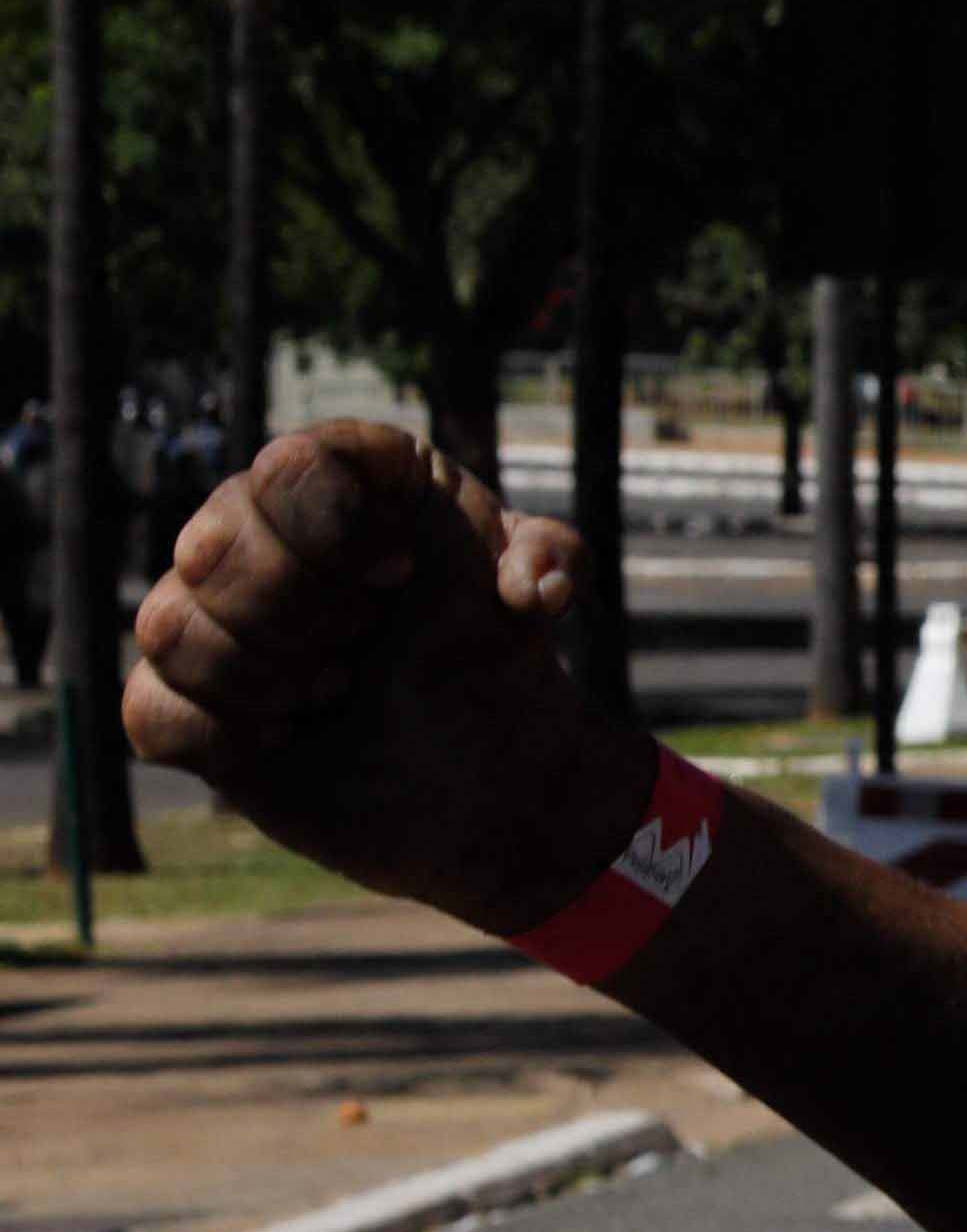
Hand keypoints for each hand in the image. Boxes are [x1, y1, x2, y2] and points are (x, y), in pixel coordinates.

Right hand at [125, 425, 642, 933]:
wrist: (468, 764)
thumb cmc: (490, 652)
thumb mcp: (534, 595)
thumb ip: (551, 561)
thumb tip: (536, 584)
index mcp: (341, 484)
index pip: (292, 467)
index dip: (336, 524)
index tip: (400, 574)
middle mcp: (255, 534)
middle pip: (212, 542)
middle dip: (297, 610)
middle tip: (362, 645)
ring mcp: (207, 615)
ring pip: (166, 624)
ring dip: (258, 671)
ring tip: (332, 691)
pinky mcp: (181, 700)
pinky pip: (150, 709)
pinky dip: (219, 730)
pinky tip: (282, 736)